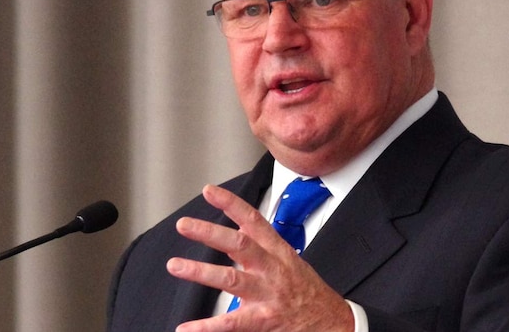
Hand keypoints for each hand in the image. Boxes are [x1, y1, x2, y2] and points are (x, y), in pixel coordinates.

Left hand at [166, 184, 352, 331]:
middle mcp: (272, 268)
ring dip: (200, 271)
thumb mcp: (289, 259)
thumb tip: (234, 231)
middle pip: (239, 244)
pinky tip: (186, 327)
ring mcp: (268, 293)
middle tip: (184, 224)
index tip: (209, 191)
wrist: (333, 321)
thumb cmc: (307, 290)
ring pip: (231, 279)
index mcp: (277, 251)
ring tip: (175, 265)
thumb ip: (261, 246)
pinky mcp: (265, 319)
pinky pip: (231, 323)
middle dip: (210, 233)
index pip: (253, 220)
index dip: (231, 204)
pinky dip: (206, 327)